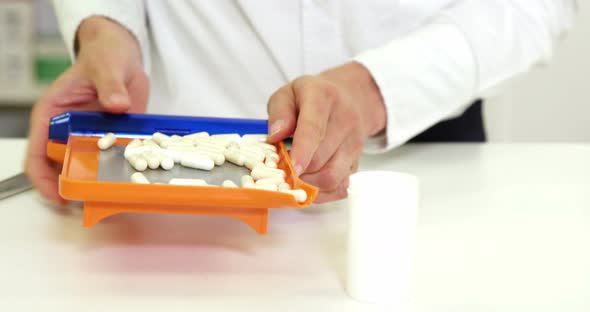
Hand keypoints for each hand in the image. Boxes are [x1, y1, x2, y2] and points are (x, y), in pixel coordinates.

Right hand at [24, 17, 148, 202]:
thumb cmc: (104, 55)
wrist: (124, 54)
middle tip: (89, 201)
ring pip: (87, 167)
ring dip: (95, 182)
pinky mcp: (111, 137)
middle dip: (71, 186)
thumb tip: (116, 103)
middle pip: (61, 167)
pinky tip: (130, 179)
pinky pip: (112, 160)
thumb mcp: (105, 66)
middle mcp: (67, 130)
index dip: (42, 178)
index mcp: (52, 114)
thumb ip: (110, 85)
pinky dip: (118, 171)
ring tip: (109, 196)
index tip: (57, 195)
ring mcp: (90, 136)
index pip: (37, 153)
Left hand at [267, 62, 385, 202]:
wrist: (348, 97)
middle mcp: (345, 120)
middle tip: (280, 171)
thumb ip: (279, 112)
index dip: (302, 151)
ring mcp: (354, 142)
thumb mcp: (288, 94)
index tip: (292, 168)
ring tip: (294, 177)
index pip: (314, 128)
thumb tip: (275, 136)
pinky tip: (310, 184)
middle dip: (297, 171)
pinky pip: (340, 186)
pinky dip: (322, 192)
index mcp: (323, 98)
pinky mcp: (357, 161)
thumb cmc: (312, 97)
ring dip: (309, 184)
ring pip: (332, 177)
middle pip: (320, 158)